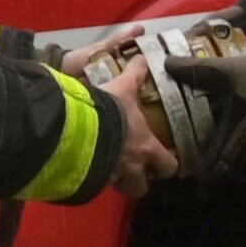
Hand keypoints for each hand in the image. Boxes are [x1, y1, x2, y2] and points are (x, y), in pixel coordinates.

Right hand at [98, 67, 181, 196]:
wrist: (76, 126)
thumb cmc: (108, 110)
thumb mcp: (122, 88)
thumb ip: (134, 75)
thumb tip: (142, 57)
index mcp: (146, 148)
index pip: (168, 167)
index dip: (169, 164)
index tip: (167, 160)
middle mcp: (132, 168)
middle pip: (142, 187)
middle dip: (141, 180)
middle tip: (136, 169)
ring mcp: (110, 177)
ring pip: (118, 188)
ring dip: (116, 180)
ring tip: (109, 169)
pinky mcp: (89, 180)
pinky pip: (95, 184)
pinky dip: (93, 177)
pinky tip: (86, 167)